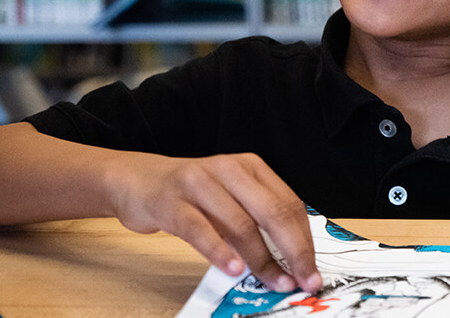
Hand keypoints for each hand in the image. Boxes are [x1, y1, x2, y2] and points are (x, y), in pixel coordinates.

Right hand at [106, 152, 321, 292]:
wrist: (137, 180)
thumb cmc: (191, 195)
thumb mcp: (230, 195)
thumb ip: (257, 218)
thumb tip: (292, 258)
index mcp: (250, 167)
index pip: (289, 204)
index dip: (304, 240)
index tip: (312, 269)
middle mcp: (229, 169)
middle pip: (273, 213)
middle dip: (293, 252)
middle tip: (302, 280)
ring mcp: (199, 183)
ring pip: (241, 225)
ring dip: (262, 260)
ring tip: (274, 283)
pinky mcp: (172, 202)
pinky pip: (201, 230)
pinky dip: (220, 253)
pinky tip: (234, 270)